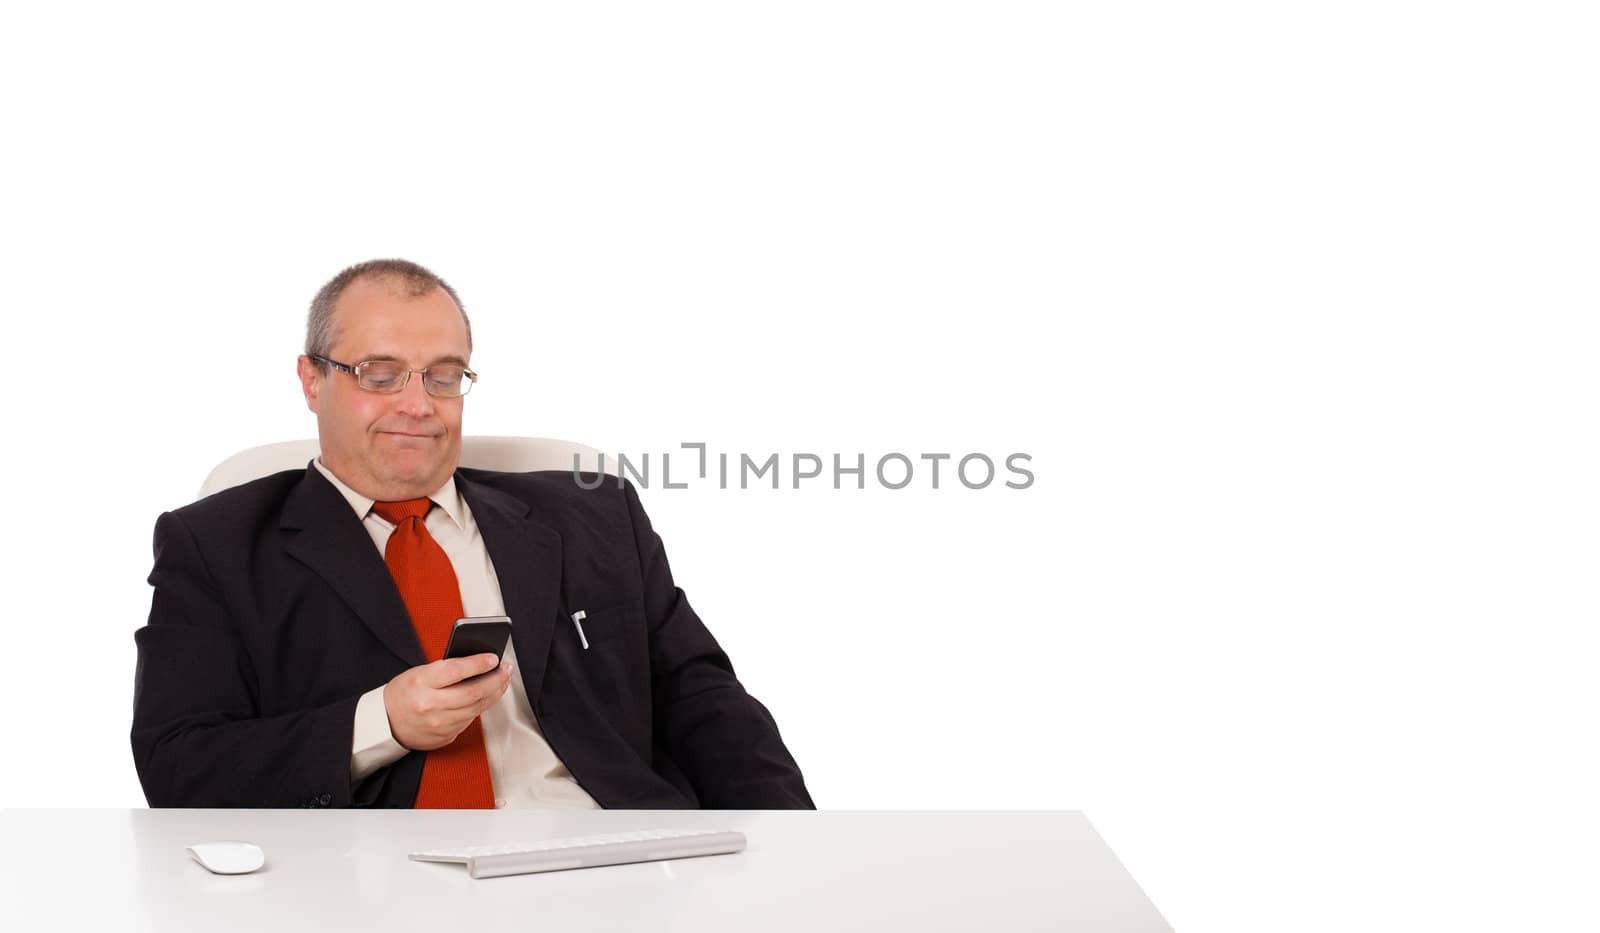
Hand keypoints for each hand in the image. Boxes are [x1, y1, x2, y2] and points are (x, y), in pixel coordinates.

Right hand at [383, 653, 514, 750]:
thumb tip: (479, 662)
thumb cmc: (404, 692)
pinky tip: (488, 696)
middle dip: (495, 679)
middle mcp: (431, 705)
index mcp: (421, 683)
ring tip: (502, 681)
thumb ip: (446, 668)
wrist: (386, 723)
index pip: (456, 670)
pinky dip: (481, 706)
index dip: (479, 663)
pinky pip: (470, 720)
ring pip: (477, 707)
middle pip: (473, 692)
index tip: (494, 657)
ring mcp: (439, 724)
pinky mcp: (445, 736)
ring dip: (494, 693)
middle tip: (506, 669)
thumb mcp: (419, 673)